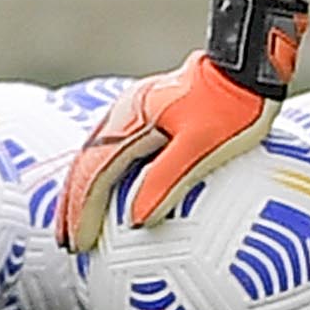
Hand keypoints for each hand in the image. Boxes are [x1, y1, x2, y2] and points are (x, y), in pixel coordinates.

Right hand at [55, 0, 309, 252]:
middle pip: (84, 164)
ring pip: (93, 154)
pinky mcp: (145, 110)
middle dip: (71, 204)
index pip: (94, 174)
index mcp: (130, 124)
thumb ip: (166, 181)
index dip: (82, 211)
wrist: (244, 64)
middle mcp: (122, 115)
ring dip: (80, 189)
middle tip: (64, 241)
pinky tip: (106, 187)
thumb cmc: (230, 107)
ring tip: (74, 220)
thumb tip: (137, 223)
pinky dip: (98, 173)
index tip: (76, 244)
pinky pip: (109, 147)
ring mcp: (131, 110)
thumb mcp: (202, 148)